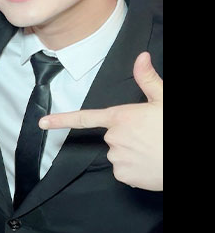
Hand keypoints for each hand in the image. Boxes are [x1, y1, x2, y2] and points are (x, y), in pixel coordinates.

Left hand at [39, 51, 161, 190]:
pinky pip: (124, 171)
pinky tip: (151, 164)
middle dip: (128, 136)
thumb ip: (148, 80)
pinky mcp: (124, 176)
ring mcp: (117, 158)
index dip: (61, 120)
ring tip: (154, 151)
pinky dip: (135, 169)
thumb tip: (141, 57)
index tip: (42, 123)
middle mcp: (114, 138)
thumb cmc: (173, 128)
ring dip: (132, 153)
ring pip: (119, 154)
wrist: (188, 162)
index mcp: (120, 117)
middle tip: (150, 137)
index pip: (85, 118)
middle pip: (113, 136)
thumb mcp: (164, 100)